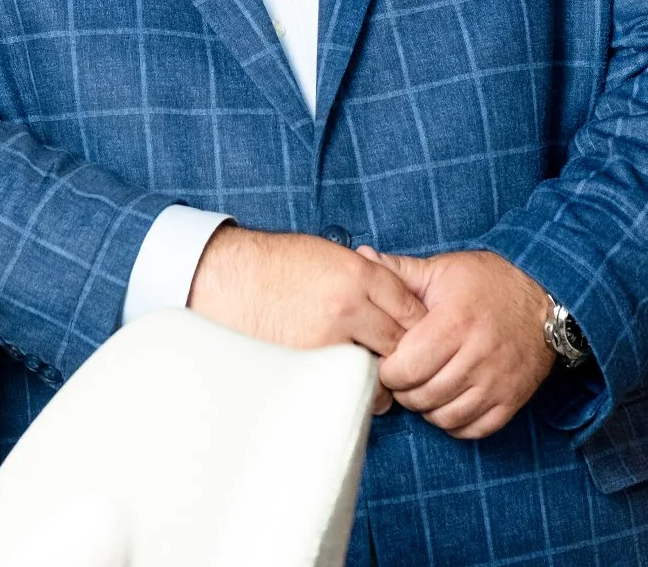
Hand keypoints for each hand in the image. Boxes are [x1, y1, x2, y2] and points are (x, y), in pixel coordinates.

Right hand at [187, 226, 426, 413]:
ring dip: (381, 380)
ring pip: (378, 374)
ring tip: (375, 378)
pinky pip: (346, 389)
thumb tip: (396, 305)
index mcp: (357, 274)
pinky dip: (353, 392)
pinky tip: (348, 386)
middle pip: (401, 343)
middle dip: (406, 355)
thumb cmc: (277, 264)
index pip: (411, 308)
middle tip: (404, 363)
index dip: (420, 326)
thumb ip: (367, 278)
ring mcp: (328, 340)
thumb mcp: (330, 255)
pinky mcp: (307, 366)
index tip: (420, 337)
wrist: (228, 278)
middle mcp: (349, 307)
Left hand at [361, 248, 556, 439]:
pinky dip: (454, 421)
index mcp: (454, 323)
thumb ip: (399, 270)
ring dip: (426, 407)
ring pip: (445, 417)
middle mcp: (477, 356)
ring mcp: (497, 382)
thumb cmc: (487, 281)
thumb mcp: (442, 269)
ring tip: (423, 385)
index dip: (388, 368)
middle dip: (404, 389)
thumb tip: (362, 255)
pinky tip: (447, 400)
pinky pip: (473, 430)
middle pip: (422, 396)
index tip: (387, 358)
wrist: (543, 294)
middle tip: (402, 375)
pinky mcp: (512, 400)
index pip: (406, 367)